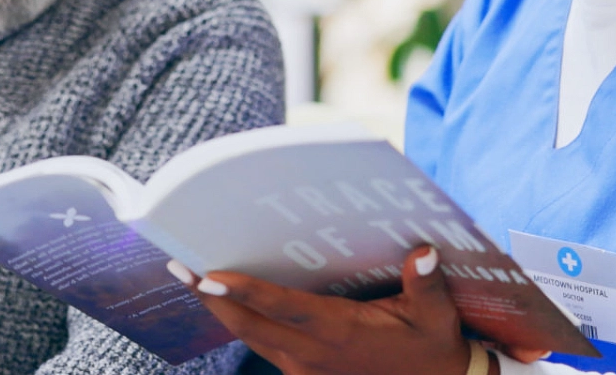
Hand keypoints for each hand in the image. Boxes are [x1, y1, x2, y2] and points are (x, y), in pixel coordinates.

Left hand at [172, 246, 469, 374]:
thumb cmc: (432, 347)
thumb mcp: (437, 316)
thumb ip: (426, 284)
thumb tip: (425, 252)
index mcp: (338, 333)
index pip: (281, 309)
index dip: (243, 293)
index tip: (208, 277)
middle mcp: (313, 355)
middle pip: (247, 326)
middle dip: (210, 298)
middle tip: (179, 267)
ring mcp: (304, 369)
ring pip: (251, 337)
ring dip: (221, 311)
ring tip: (192, 279)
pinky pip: (265, 346)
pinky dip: (244, 322)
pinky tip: (228, 302)